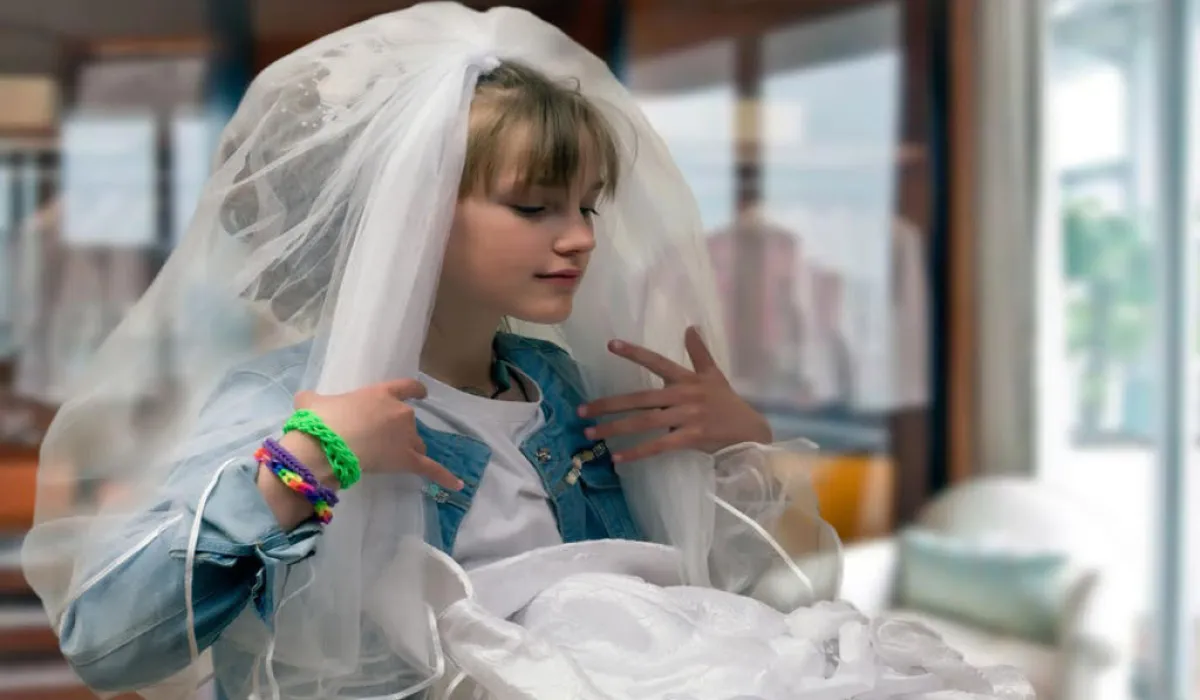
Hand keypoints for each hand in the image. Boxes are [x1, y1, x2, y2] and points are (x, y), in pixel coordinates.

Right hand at [281, 379, 461, 491]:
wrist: (326, 447)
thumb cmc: (320, 422)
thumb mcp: (310, 402)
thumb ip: (312, 399)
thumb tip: (306, 399)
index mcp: (381, 394)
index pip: (406, 387)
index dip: (415, 391)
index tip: (422, 394)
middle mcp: (400, 412)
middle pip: (409, 422)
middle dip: (398, 431)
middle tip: (378, 441)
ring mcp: (406, 437)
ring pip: (416, 444)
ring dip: (409, 449)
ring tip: (393, 459)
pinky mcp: (408, 460)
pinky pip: (431, 469)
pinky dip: (444, 477)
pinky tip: (457, 485)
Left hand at [578, 327, 771, 463]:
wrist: (750, 431)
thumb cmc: (728, 403)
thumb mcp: (714, 374)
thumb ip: (699, 352)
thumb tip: (690, 327)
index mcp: (687, 379)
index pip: (657, 362)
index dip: (634, 353)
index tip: (611, 345)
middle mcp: (684, 396)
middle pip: (640, 399)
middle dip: (609, 405)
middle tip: (582, 411)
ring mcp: (687, 418)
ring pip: (644, 423)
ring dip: (615, 429)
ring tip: (591, 434)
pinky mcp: (690, 439)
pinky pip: (658, 445)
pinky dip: (636, 453)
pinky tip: (617, 458)